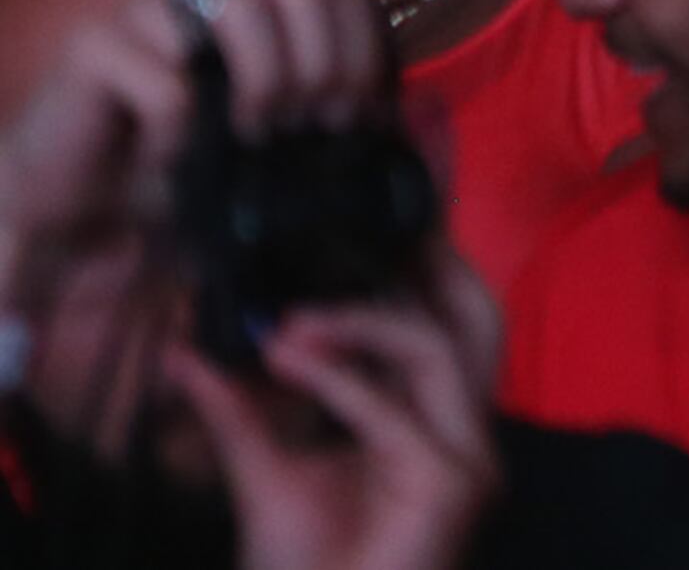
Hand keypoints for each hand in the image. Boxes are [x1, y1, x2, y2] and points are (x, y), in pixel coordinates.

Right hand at [2, 0, 389, 297]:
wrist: (74, 195)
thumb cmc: (177, 159)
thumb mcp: (261, 132)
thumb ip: (316, 110)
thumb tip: (393, 122)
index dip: (358, 53)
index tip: (349, 118)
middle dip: (319, 61)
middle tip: (304, 125)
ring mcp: (146, 7)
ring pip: (240, 9)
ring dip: (265, 80)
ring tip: (254, 136)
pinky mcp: (94, 44)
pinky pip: (167, 81)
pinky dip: (180, 132)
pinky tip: (168, 159)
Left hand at [173, 256, 503, 569]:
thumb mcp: (263, 472)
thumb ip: (236, 410)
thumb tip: (186, 351)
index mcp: (432, 426)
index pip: (448, 330)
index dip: (419, 276)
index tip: (363, 235)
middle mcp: (462, 435)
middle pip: (477, 322)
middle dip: (434, 267)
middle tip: (376, 230)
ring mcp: (467, 459)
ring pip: (437, 348)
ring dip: (362, 321)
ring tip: (292, 323)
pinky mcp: (451, 482)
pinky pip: (394, 410)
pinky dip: (340, 380)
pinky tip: (291, 363)